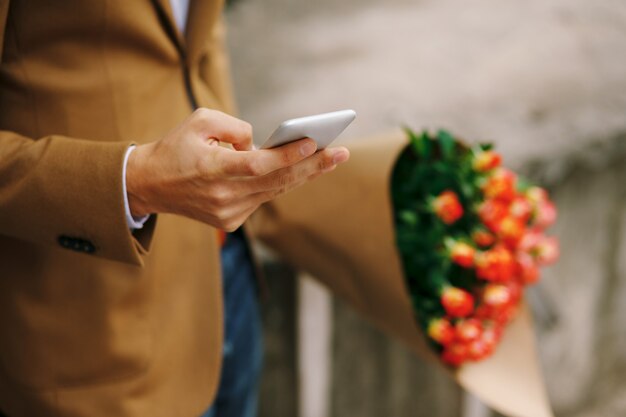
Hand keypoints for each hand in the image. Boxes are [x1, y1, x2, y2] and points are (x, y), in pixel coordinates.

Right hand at [126, 108, 349, 230]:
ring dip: (304, 175)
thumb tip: (263, 144)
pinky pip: (263, 198)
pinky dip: (279, 183)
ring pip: (275, 192)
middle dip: (313, 166)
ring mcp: (228, 212)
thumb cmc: (177, 147)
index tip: (314, 142)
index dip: (288, 156)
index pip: (258, 164)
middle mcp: (223, 195)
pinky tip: (301, 170)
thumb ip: (235, 128)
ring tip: (331, 159)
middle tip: (342, 153)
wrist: (150, 185)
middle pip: (277, 182)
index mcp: (212, 169)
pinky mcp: (231, 221)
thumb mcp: (200, 121)